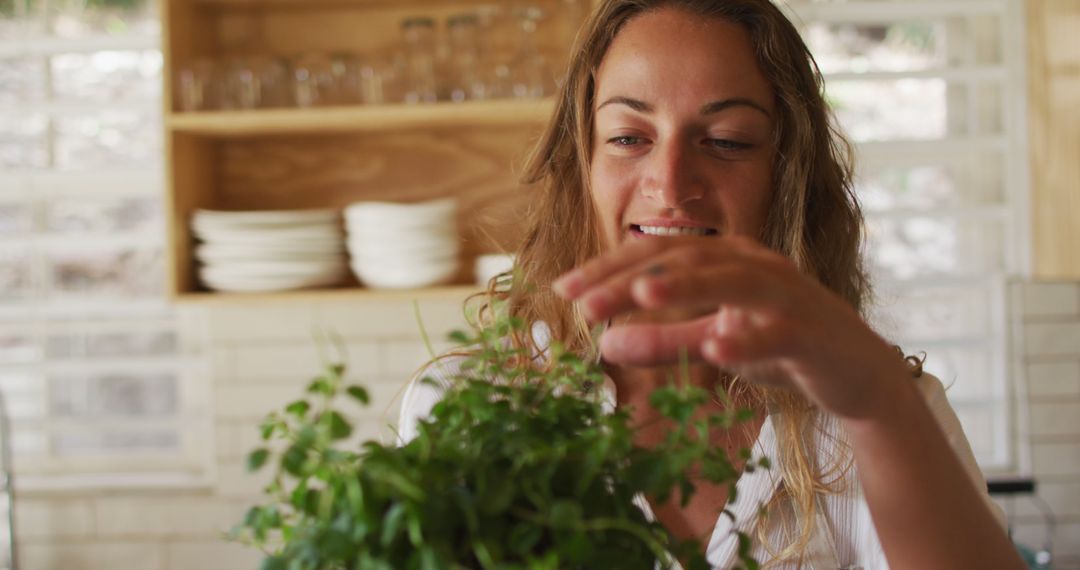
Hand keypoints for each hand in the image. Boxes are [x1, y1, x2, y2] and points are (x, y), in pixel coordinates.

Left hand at [552, 236, 910, 419]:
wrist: (856, 371)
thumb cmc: (779, 344)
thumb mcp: (711, 342)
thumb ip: (662, 341)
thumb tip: (604, 345)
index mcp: (725, 259)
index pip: (658, 254)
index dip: (609, 268)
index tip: (564, 289)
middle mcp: (754, 264)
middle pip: (686, 259)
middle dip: (631, 278)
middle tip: (583, 302)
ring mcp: (786, 294)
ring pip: (734, 281)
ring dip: (687, 286)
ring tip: (642, 294)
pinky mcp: (812, 332)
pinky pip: (778, 333)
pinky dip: (748, 338)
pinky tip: (717, 345)